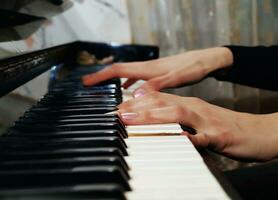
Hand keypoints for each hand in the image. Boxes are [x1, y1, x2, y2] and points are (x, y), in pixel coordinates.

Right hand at [82, 47, 232, 95]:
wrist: (207, 59)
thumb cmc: (194, 67)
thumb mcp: (177, 78)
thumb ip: (158, 85)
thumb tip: (137, 94)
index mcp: (147, 69)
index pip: (118, 70)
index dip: (101, 76)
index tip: (86, 82)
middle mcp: (146, 68)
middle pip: (118, 71)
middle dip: (102, 78)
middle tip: (88, 86)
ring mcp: (152, 70)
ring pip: (127, 74)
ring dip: (114, 81)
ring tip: (104, 89)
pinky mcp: (158, 73)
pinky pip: (137, 78)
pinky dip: (129, 84)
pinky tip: (130, 90)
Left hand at [116, 92, 277, 160]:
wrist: (256, 130)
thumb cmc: (222, 126)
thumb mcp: (196, 118)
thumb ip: (176, 118)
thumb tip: (152, 119)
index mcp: (188, 105)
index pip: (158, 99)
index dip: (135, 103)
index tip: (115, 109)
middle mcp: (195, 109)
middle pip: (162, 104)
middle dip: (137, 108)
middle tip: (115, 113)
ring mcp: (206, 121)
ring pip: (177, 114)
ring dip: (153, 116)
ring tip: (132, 121)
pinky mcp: (220, 135)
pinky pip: (203, 137)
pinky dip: (189, 137)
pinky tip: (177, 138)